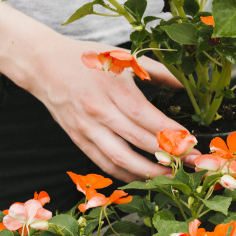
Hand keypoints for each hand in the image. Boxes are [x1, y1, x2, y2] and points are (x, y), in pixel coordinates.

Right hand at [29, 39, 192, 181]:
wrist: (43, 65)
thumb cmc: (87, 59)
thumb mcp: (123, 57)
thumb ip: (156, 71)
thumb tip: (183, 84)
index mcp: (113, 87)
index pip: (146, 117)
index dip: (170, 133)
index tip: (192, 143)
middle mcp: (99, 110)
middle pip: (137, 140)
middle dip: (168, 155)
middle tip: (191, 164)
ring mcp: (87, 128)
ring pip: (121, 158)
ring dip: (148, 172)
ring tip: (172, 177)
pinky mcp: (78, 139)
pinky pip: (104, 163)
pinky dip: (125, 174)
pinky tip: (143, 178)